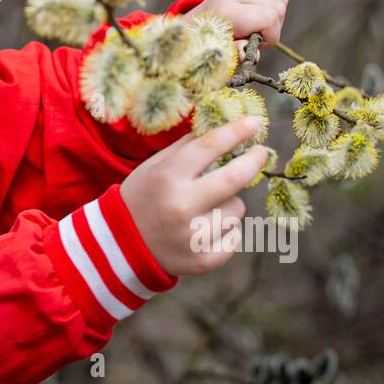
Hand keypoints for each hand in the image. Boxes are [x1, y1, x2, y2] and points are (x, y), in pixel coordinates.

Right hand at [120, 116, 270, 276]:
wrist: (123, 245)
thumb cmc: (144, 196)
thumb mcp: (155, 166)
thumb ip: (188, 147)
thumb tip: (226, 129)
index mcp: (167, 177)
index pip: (209, 147)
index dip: (236, 132)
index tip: (254, 123)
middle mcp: (181, 206)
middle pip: (234, 179)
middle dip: (253, 162)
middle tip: (260, 153)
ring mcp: (193, 236)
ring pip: (237, 209)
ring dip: (229, 203)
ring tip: (205, 208)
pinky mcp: (202, 260)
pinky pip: (235, 236)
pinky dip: (226, 231)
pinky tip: (205, 230)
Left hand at [181, 0, 286, 54]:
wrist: (202, 21)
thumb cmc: (217, 41)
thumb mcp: (227, 54)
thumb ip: (240, 55)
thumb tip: (252, 56)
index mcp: (226, 10)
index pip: (268, 17)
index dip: (271, 36)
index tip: (259, 43)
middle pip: (277, 8)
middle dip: (273, 27)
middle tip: (257, 33)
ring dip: (275, 13)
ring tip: (257, 20)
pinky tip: (261, 6)